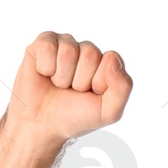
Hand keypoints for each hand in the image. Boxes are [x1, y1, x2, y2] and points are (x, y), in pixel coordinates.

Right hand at [7, 30, 131, 143]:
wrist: (43, 125)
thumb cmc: (76, 117)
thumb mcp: (108, 111)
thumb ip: (123, 87)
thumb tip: (113, 58)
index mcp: (106, 64)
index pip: (111, 59)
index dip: (99, 81)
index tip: (91, 94)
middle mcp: (87, 50)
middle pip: (90, 54)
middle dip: (80, 81)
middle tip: (72, 91)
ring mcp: (66, 44)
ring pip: (69, 51)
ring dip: (62, 77)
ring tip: (59, 85)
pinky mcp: (44, 43)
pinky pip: (48, 47)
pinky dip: (45, 68)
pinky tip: (45, 74)